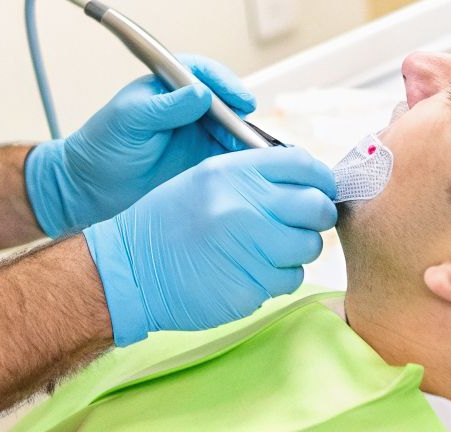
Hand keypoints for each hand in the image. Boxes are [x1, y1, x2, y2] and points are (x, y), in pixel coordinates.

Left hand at [24, 55, 256, 236]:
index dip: (224, 83)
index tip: (238, 99)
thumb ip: (165, 107)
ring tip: (249, 152)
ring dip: (242, 137)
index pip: (202, 73)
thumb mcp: (130, 120)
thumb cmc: (103, 145)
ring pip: (229, 127)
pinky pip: (226, 153)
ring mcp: (194, 131)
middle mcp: (185, 105)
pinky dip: (239, 158)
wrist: (91, 186)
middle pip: (224, 101)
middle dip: (239, 113)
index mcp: (167, 86)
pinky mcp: (199, 158)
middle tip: (247, 131)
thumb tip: (201, 93)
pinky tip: (245, 166)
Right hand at [83, 147, 337, 344]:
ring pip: (309, 246)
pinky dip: (279, 277)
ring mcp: (250, 249)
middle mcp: (244, 206)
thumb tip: (307, 182)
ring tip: (266, 250)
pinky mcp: (251, 286)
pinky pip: (290, 279)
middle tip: (298, 223)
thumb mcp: (204, 179)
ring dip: (296, 250)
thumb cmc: (168, 222)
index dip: (319, 178)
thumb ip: (253, 175)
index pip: (302, 164)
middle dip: (314, 216)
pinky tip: (250, 271)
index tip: (319, 188)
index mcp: (232, 173)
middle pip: (316, 206)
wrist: (132, 269)